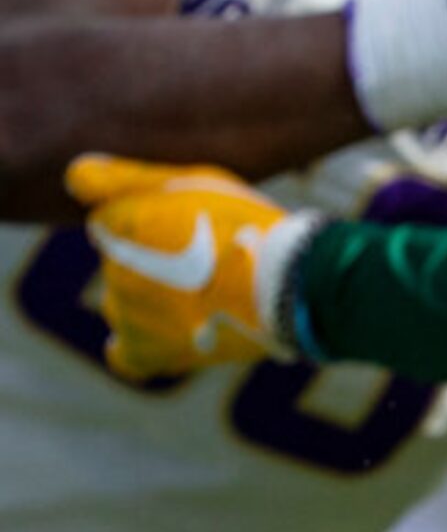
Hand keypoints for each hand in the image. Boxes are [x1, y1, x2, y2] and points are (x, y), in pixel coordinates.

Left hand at [65, 156, 320, 377]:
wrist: (288, 287)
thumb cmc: (246, 227)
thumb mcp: (193, 182)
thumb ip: (125, 179)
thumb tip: (73, 176)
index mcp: (119, 222)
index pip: (112, 222)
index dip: (150, 222)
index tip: (188, 227)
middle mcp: (112, 268)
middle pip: (122, 263)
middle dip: (155, 261)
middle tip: (209, 260)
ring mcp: (126, 313)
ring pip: (126, 303)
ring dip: (155, 299)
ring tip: (207, 295)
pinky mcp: (147, 352)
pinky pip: (125, 355)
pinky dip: (138, 346)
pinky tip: (164, 336)